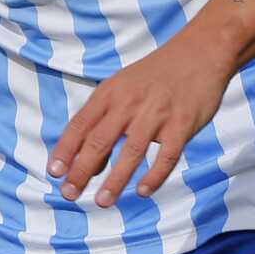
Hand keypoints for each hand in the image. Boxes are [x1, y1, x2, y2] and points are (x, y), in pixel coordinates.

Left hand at [47, 32, 230, 207]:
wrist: (200, 53)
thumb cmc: (156, 76)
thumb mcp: (123, 87)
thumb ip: (105, 120)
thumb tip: (87, 162)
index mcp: (110, 92)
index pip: (81, 124)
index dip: (65, 149)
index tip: (54, 172)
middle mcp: (129, 102)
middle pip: (100, 140)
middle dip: (81, 170)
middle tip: (69, 193)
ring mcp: (157, 113)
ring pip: (131, 152)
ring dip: (115, 180)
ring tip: (102, 201)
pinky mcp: (182, 124)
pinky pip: (167, 156)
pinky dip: (155, 176)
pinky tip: (144, 191)